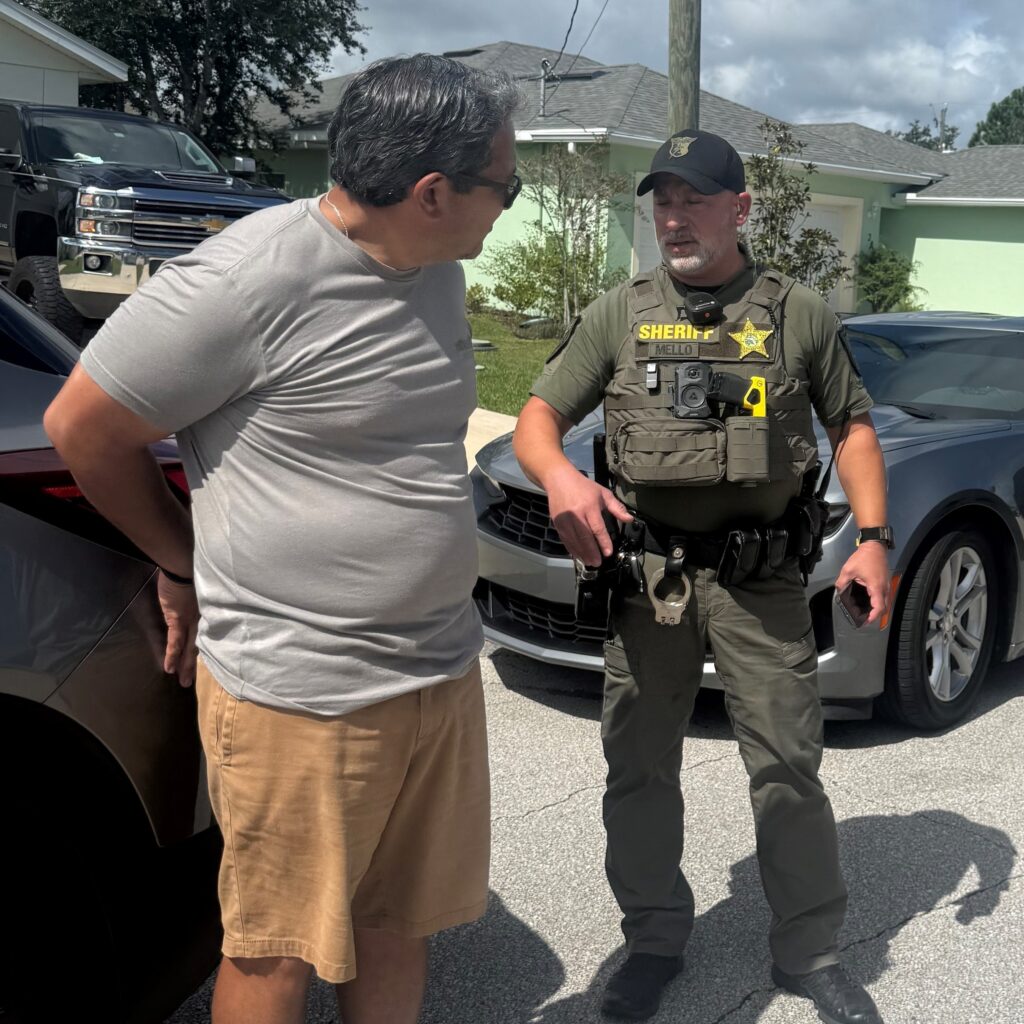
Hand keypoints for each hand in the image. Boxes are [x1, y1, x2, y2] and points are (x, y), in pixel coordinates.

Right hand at [157, 571, 199, 686]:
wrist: (184, 564)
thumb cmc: (191, 570)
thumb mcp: (201, 587)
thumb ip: (200, 597)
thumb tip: (195, 600)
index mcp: (208, 611)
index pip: (206, 633)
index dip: (205, 647)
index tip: (205, 660)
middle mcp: (202, 618)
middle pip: (200, 644)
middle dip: (194, 663)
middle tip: (191, 680)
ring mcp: (190, 620)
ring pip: (189, 647)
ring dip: (185, 666)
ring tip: (183, 682)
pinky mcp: (177, 619)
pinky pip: (176, 642)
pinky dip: (173, 655)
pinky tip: (169, 668)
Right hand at [544, 466, 633, 565]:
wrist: (559, 479)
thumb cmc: (583, 487)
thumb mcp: (603, 493)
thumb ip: (617, 508)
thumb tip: (630, 520)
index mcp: (589, 506)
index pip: (597, 528)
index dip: (603, 542)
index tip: (608, 553)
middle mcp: (576, 514)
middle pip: (585, 537)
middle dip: (592, 551)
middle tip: (598, 562)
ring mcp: (565, 519)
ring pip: (574, 540)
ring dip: (582, 553)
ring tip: (589, 562)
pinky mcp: (557, 522)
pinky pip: (565, 539)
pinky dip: (572, 548)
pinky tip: (578, 555)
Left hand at [834, 541, 890, 626]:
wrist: (875, 546)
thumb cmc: (863, 558)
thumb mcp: (848, 570)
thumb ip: (842, 583)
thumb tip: (839, 591)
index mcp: (876, 587)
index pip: (879, 607)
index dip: (873, 617)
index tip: (865, 621)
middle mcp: (884, 588)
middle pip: (884, 608)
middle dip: (875, 615)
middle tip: (863, 619)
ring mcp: (887, 586)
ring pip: (885, 603)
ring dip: (877, 609)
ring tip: (864, 612)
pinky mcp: (886, 583)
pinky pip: (884, 597)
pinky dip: (878, 602)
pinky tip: (868, 602)